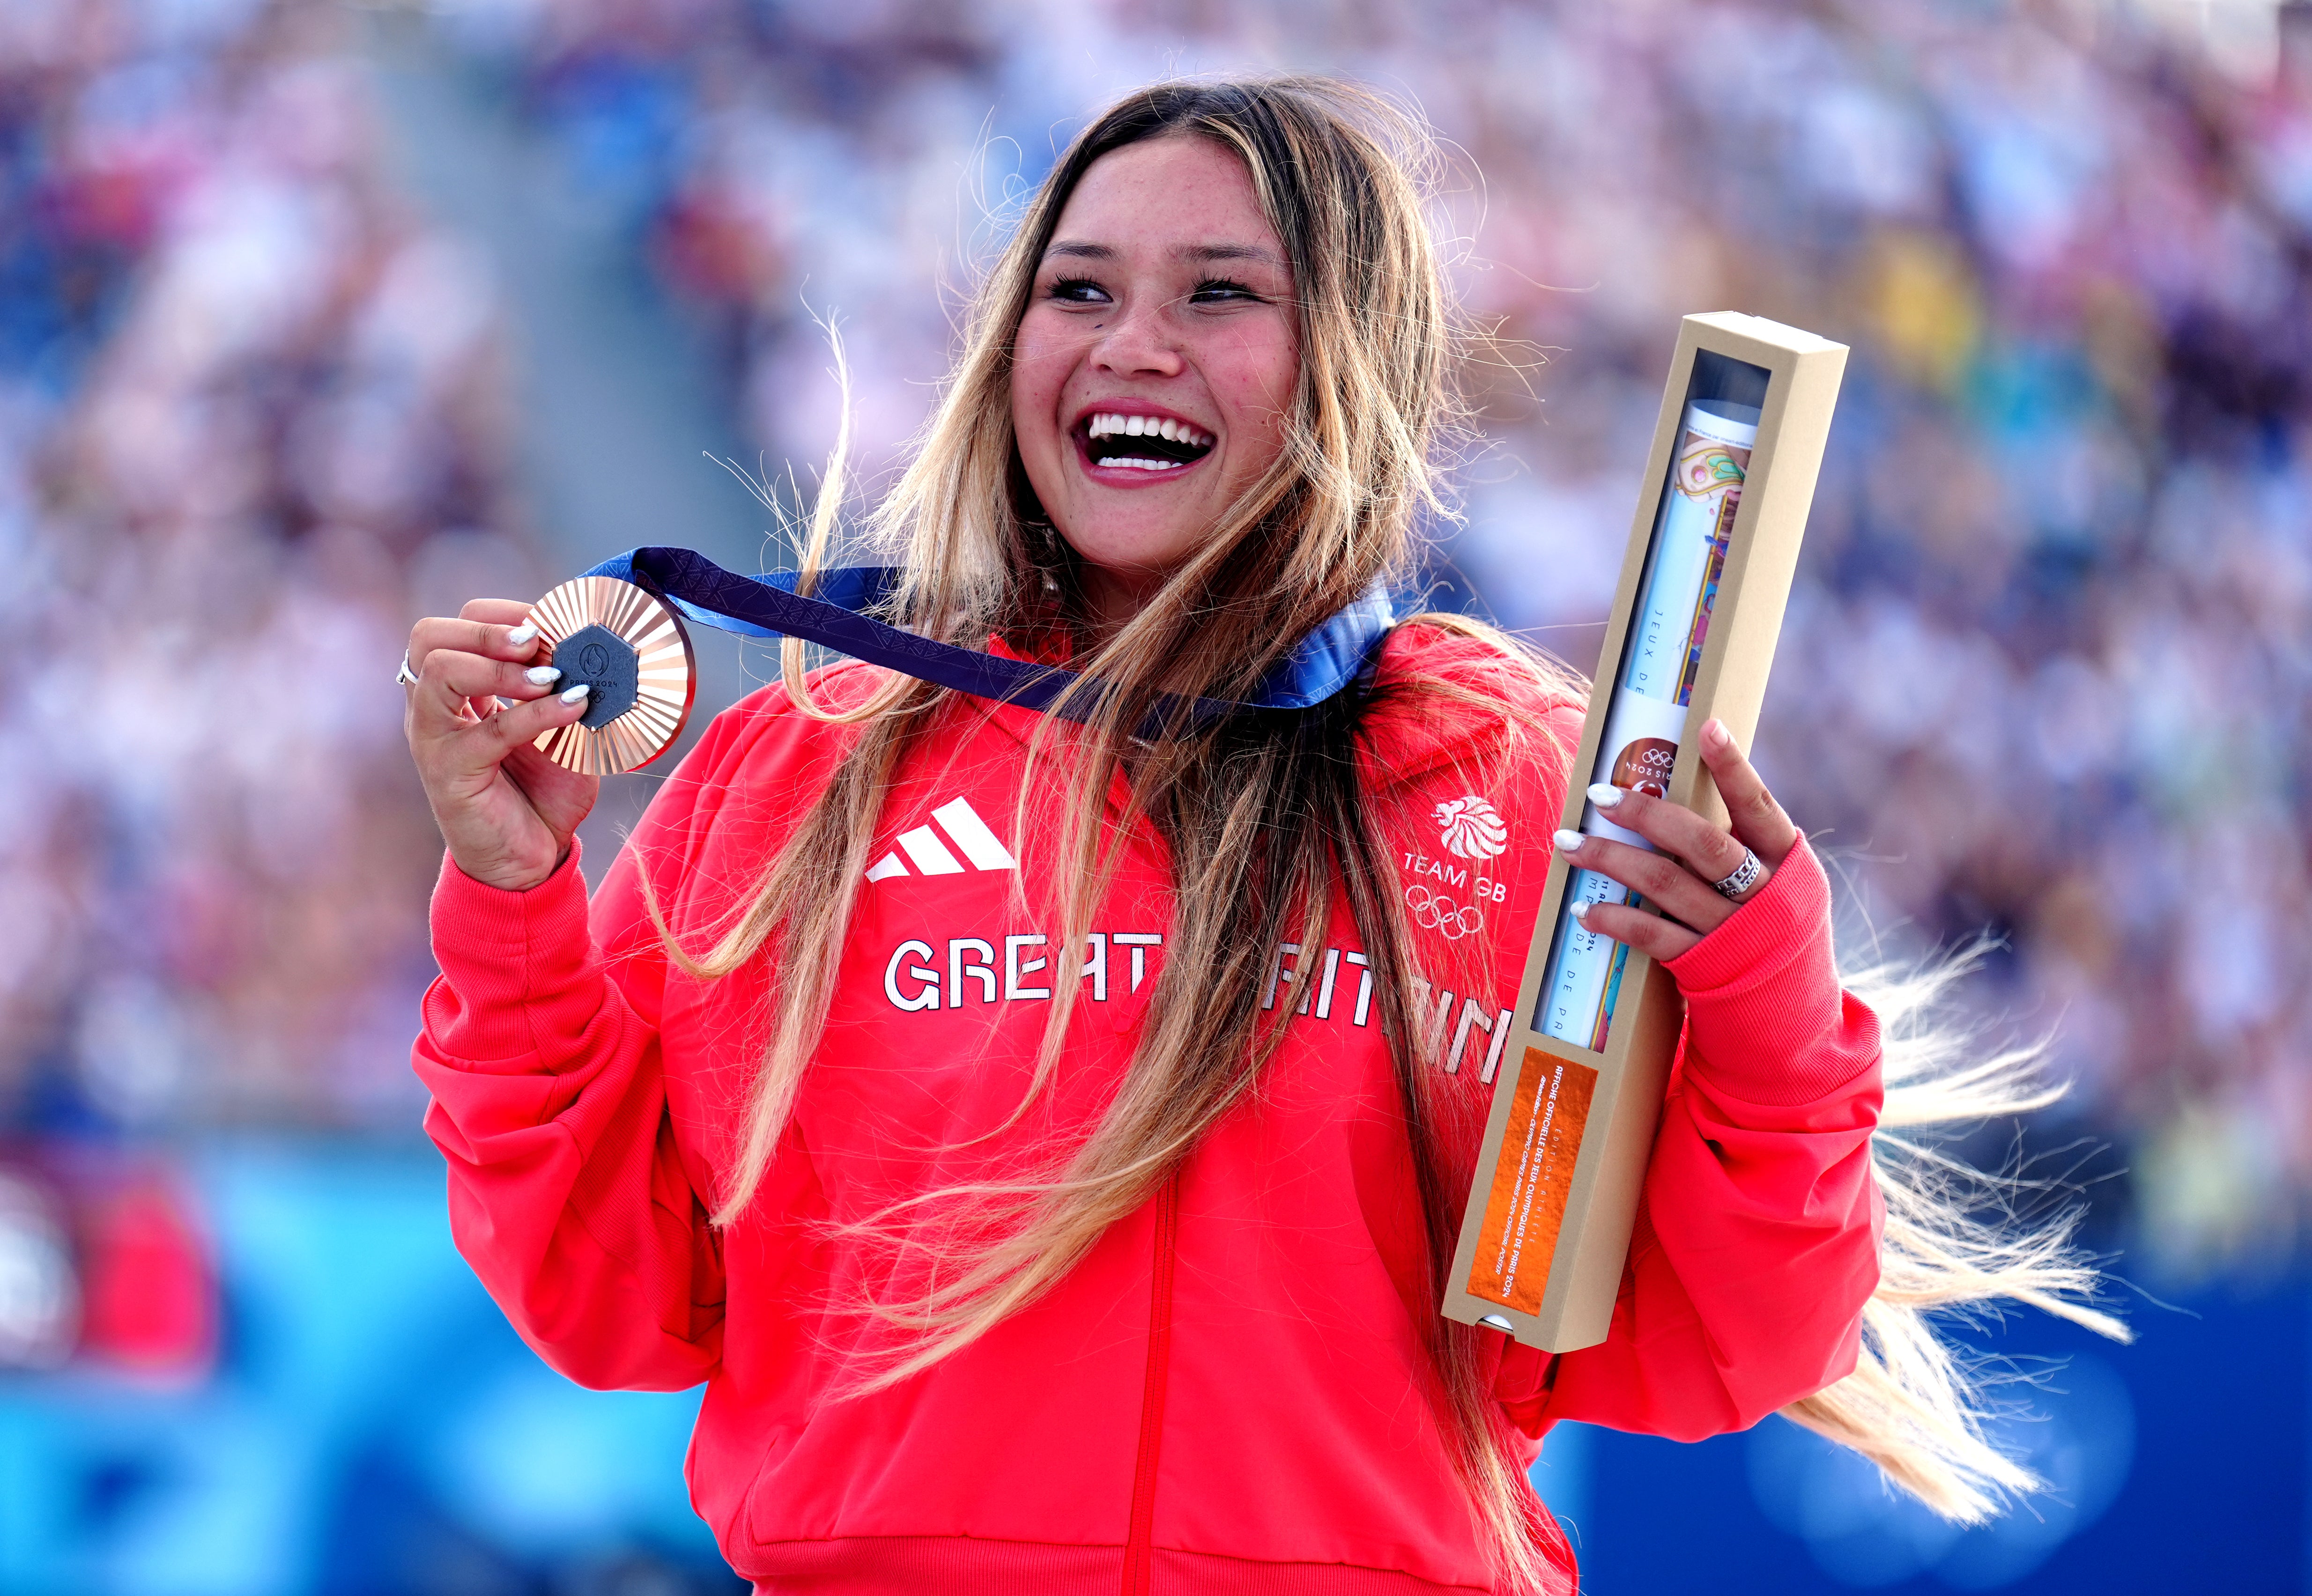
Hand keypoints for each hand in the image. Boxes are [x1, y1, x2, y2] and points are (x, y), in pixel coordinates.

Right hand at [402, 599, 599, 891]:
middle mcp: (432, 709)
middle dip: (488, 628)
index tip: (550, 621)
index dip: (500, 615)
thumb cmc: (542, 792)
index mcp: (454, 691)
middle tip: (538, 640)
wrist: (530, 861)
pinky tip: (574, 707)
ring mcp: (433, 740)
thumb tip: (591, 645)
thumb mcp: (559, 727)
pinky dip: (537, 712)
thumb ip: (564, 687)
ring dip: (503, 664)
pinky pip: (489, 729)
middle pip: (428, 638)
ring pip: (440, 672)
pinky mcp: (450, 774)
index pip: (453, 627)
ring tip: (552, 674)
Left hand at [1552, 718, 1797, 962]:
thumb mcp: (1774, 878)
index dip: (1735, 767)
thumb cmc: (1770, 923)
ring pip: (1666, 884)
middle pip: (1702, 842)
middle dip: (1646, 814)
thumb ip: (1740, 841)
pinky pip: (1652, 936)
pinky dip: (1614, 919)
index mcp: (1785, 860)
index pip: (1759, 805)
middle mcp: (1763, 892)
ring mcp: (1734, 931)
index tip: (1707, 728)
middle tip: (1598, 794)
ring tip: (1568, 842)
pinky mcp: (1705, 965)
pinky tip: (1584, 908)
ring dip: (1610, 859)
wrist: (1789, 1010)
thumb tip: (1685, 786)